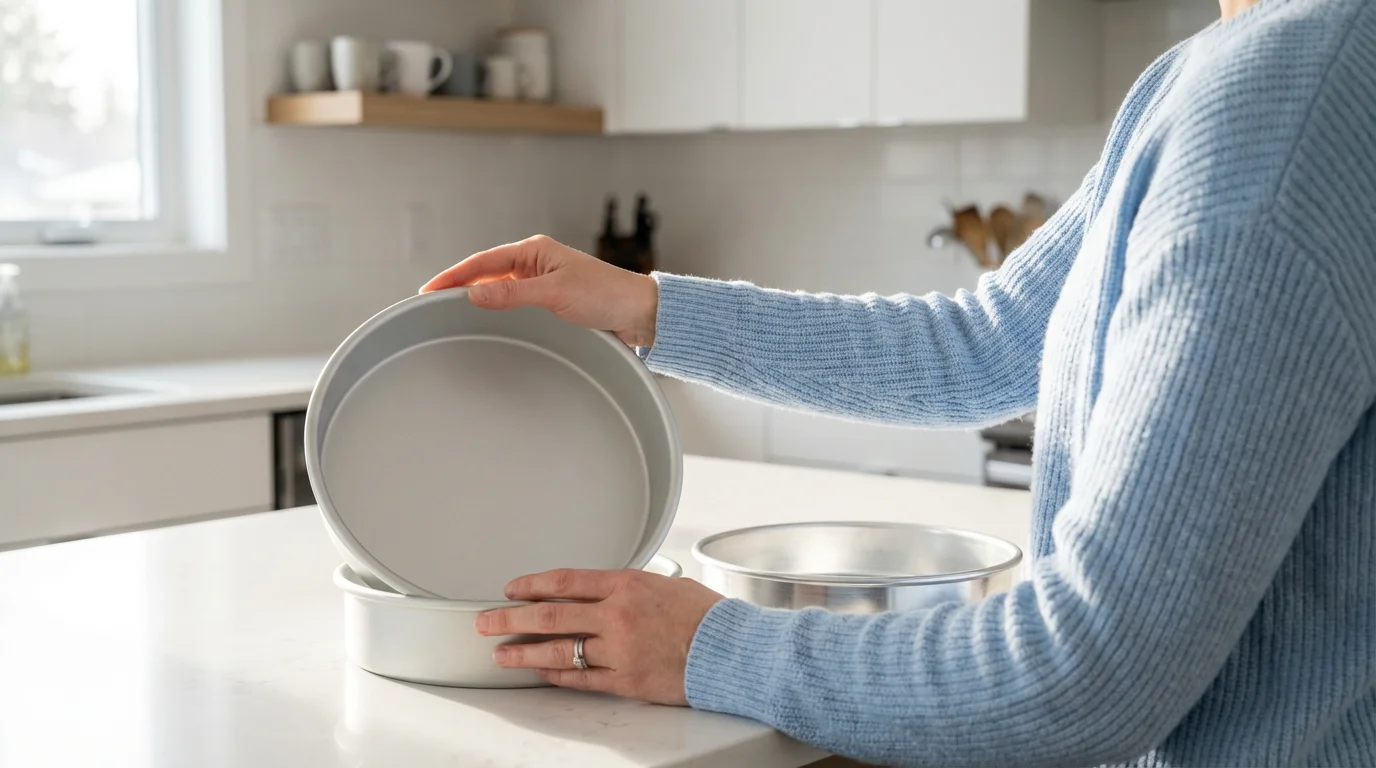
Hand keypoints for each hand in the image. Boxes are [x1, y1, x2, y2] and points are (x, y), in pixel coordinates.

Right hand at [420, 235, 659, 347]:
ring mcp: (542, 283)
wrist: (638, 313)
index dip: (453, 276)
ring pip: (499, 290)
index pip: (483, 262)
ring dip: (478, 299)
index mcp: (535, 251)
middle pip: (487, 274)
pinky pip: (514, 303)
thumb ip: (512, 295)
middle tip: (430, 306)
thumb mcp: (555, 294)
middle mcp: (536, 263)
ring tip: (450, 315)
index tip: (428, 290)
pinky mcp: (551, 302)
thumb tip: (473, 294)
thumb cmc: (605, 295)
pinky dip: (497, 311)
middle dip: (459, 287)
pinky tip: (486, 321)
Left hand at [475, 569, 724, 705]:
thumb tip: (600, 591)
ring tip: (500, 654)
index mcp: (626, 584)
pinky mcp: (625, 680)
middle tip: (485, 620)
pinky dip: (556, 674)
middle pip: (549, 614)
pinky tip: (539, 672)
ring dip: (523, 652)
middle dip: (510, 617)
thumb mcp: (665, 585)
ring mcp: (618, 649)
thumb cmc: (708, 616)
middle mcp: (616, 615)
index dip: (532, 584)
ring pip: (557, 649)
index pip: (565, 580)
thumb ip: (628, 588)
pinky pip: (580, 677)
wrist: (733, 649)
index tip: (511, 588)